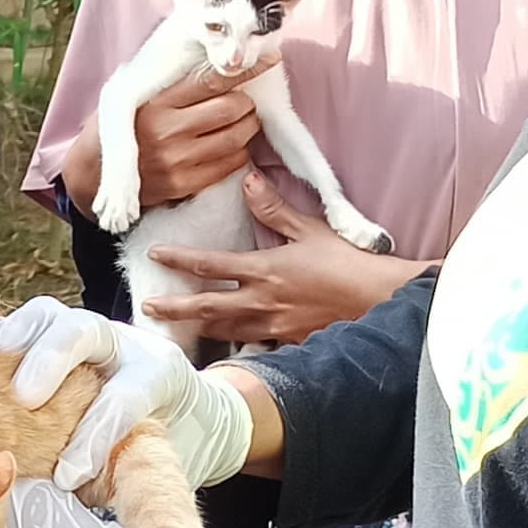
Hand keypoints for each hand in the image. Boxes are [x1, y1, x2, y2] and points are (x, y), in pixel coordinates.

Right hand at [0, 296, 254, 495]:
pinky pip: (27, 326)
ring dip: (16, 340)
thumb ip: (125, 471)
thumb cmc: (175, 446)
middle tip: (23, 399)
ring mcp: (90, 333)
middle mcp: (125, 344)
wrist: (194, 414)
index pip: (126, 395)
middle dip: (51, 360)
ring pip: (51, 316)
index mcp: (162, 375)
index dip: (95, 434)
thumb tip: (70, 490)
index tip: (67, 476)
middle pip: (86, 330)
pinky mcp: (61, 334)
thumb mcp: (162, 464)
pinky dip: (0, 341)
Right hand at [64, 53, 275, 218]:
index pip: (213, 81)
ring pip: (237, 137)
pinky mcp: (184, 184)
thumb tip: (218, 57)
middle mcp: (167, 131)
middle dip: (247, 103)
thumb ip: (173, 80)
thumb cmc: (124, 125)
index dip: (246, 70)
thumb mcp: (137, 94)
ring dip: (248, 127)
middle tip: (245, 101)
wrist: (95, 173)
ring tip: (240, 122)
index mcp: (156, 102)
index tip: (269, 60)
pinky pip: (230, 165)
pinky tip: (230, 146)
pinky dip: (239, 152)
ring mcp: (177, 160)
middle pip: (232, 109)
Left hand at [142, 176, 428, 349]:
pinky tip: (225, 346)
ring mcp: (274, 327)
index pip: (210, 264)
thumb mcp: (310, 229)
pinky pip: (254, 346)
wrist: (378, 300)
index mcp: (264, 270)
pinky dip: (235, 344)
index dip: (180, 259)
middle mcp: (262, 302)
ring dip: (199, 327)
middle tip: (148, 307)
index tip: (155, 254)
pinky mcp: (289, 343)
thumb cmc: (346, 262)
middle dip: (175, 308)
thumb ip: (275, 209)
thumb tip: (249, 180)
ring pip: (225, 329)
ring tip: (176, 327)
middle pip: (207, 307)